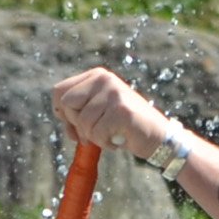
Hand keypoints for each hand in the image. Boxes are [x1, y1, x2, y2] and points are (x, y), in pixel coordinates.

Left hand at [49, 67, 178, 164]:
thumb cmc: (126, 127)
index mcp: (97, 76)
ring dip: (93, 136)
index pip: (59, 91)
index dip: (62, 113)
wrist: (160, 139)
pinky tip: (119, 140)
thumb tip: (59, 113)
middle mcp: (105, 79)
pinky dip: (105, 142)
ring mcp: (114, 93)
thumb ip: (79, 108)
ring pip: (82, 121)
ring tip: (111, 136)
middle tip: (93, 133)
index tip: (74, 126)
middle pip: (66, 104)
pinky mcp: (121, 110)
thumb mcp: (99, 111)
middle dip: (75, 124)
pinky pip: (96, 132)